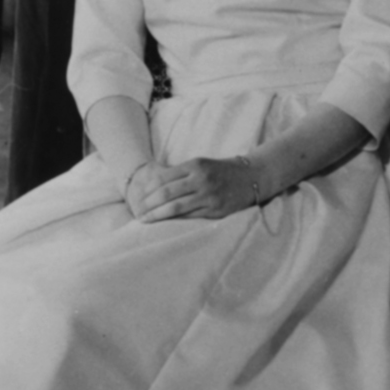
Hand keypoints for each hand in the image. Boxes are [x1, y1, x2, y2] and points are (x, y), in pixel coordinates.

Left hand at [126, 157, 257, 222]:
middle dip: (149, 204)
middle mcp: (201, 179)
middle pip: (167, 193)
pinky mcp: (216, 210)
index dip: (148, 189)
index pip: (164, 178)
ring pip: (176, 207)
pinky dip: (175, 221)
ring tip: (146, 220)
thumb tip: (154, 186)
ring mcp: (209, 196)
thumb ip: (181, 174)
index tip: (139, 198)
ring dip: (158, 215)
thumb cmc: (220, 171)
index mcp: (195, 165)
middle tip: (138, 212)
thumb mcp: (201, 165)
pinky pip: (191, 217)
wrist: (251, 177)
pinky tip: (165, 224)